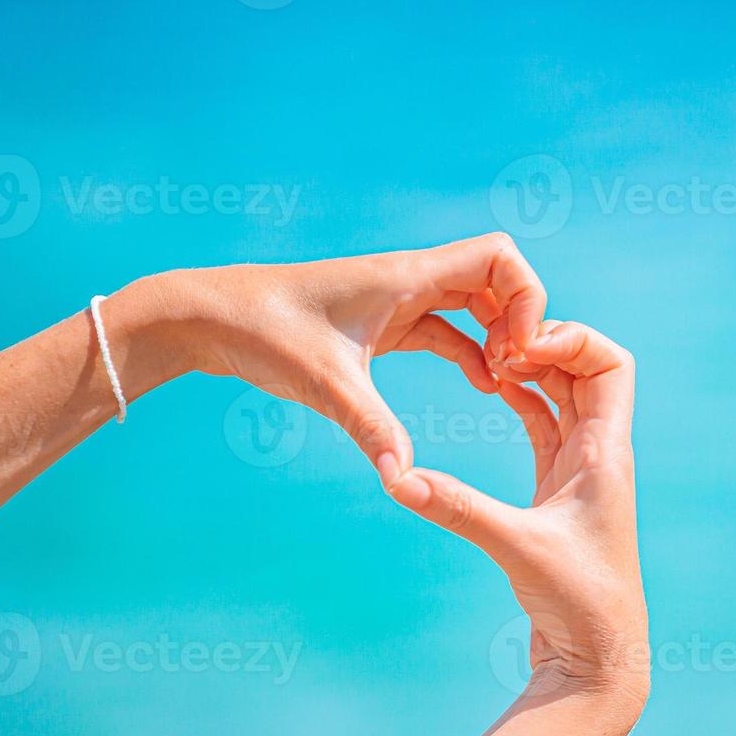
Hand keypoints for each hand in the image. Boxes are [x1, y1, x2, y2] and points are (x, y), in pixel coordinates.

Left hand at [132, 233, 548, 486]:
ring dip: (499, 336)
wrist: (208, 318)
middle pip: (497, 280)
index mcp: (406, 276)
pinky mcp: (382, 323)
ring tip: (506, 383)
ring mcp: (397, 300)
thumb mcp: (325, 384)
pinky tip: (482, 384)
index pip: (499, 256)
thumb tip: (402, 480)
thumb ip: (371, 428)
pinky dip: (471, 350)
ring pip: (474, 305)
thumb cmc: (263, 332)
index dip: (527, 295)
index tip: (521, 348)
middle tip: (521, 371)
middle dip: (522, 320)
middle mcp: (409, 280)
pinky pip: (446, 328)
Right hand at [387, 320, 648, 702]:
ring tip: (487, 360)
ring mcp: (581, 474)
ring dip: (533, 372)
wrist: (598, 662)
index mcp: (608, 454)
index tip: (521, 348)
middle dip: (545, 346)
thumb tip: (396, 477)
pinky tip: (492, 391)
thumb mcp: (516, 547)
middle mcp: (601, 456)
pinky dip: (525, 403)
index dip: (573, 340)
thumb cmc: (580, 607)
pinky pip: (546, 428)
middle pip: (586, 370)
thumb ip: (457, 508)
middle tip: (494, 346)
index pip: (612, 365)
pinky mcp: (559, 495)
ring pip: (564, 397)